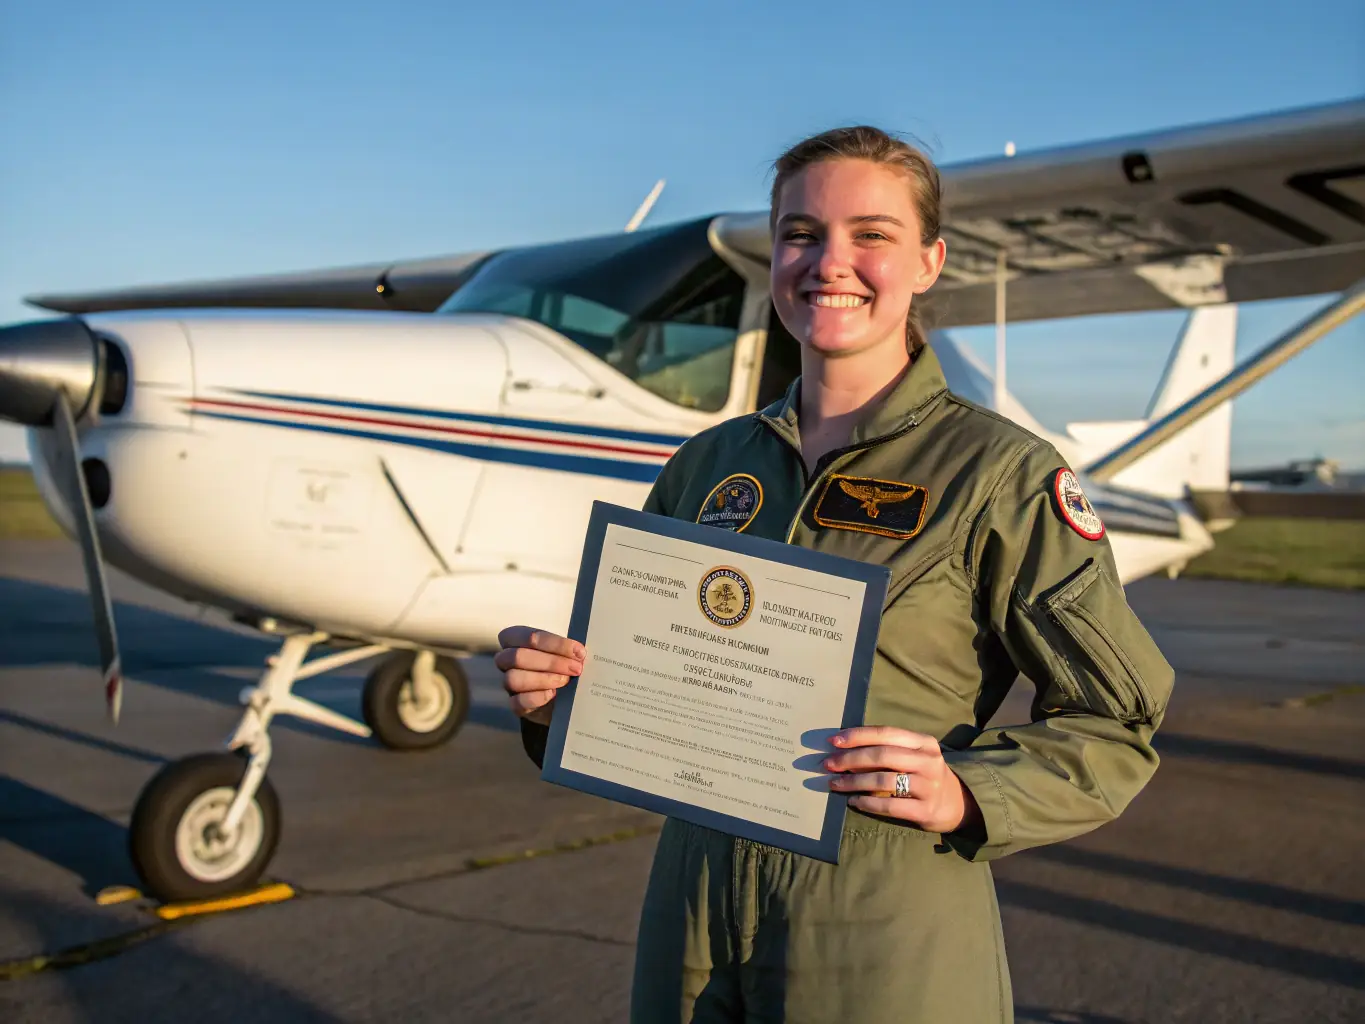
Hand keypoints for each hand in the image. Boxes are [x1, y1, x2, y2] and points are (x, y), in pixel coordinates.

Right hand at [493, 626, 584, 726]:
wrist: (561, 696)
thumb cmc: (561, 665)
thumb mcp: (564, 653)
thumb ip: (568, 650)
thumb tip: (580, 653)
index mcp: (515, 639)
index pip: (527, 636)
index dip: (554, 643)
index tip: (579, 652)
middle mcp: (506, 660)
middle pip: (518, 656)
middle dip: (551, 662)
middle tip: (576, 668)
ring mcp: (507, 683)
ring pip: (514, 678)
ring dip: (544, 679)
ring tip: (565, 681)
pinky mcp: (514, 704)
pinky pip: (518, 701)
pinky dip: (537, 697)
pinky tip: (553, 694)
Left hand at [822, 726, 981, 834]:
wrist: (956, 803)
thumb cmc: (925, 775)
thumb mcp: (914, 756)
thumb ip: (888, 750)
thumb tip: (845, 750)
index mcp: (924, 742)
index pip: (886, 733)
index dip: (858, 736)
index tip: (834, 741)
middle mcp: (928, 761)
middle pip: (882, 756)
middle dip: (850, 759)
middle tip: (829, 764)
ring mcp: (928, 786)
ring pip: (883, 781)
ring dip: (854, 782)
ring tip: (835, 784)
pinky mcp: (925, 810)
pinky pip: (889, 806)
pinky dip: (867, 803)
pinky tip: (853, 801)